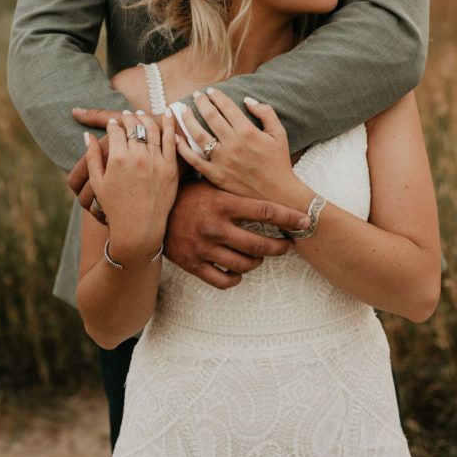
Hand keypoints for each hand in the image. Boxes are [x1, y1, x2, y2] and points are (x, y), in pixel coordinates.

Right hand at [86, 112, 177, 263]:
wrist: (139, 228)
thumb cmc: (115, 206)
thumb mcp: (98, 182)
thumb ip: (92, 157)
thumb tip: (86, 136)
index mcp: (118, 159)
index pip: (116, 130)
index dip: (113, 124)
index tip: (113, 123)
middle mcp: (137, 157)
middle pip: (133, 126)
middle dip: (129, 118)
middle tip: (127, 115)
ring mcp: (156, 161)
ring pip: (152, 129)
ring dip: (146, 117)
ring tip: (142, 114)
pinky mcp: (170, 167)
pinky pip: (171, 140)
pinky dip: (169, 124)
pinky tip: (167, 114)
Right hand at [164, 180, 310, 288]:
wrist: (150, 212)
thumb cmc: (186, 194)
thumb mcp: (210, 182)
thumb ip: (235, 185)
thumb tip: (264, 175)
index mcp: (223, 203)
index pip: (265, 211)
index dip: (288, 217)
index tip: (305, 221)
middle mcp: (216, 227)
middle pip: (259, 245)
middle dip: (280, 247)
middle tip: (288, 245)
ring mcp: (205, 248)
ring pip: (244, 264)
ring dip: (258, 262)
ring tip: (262, 256)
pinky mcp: (194, 264)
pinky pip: (222, 280)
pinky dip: (235, 277)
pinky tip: (239, 270)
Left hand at [177, 88, 297, 201]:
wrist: (277, 194)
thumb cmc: (278, 161)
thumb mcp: (279, 133)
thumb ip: (265, 112)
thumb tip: (247, 99)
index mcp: (248, 132)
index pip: (227, 107)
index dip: (217, 96)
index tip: (211, 91)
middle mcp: (233, 144)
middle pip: (210, 117)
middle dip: (201, 102)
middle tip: (196, 95)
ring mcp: (222, 161)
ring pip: (198, 135)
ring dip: (188, 120)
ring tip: (183, 111)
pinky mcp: (216, 175)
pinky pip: (194, 160)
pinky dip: (182, 148)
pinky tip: (176, 138)